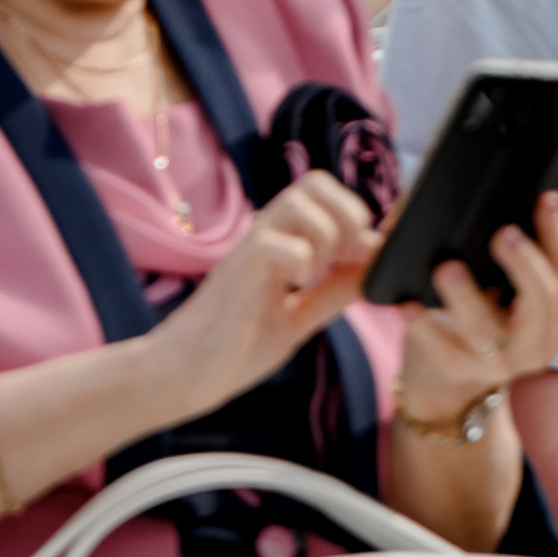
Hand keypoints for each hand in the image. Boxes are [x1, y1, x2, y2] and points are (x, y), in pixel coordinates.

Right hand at [148, 170, 379, 416]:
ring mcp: (249, 251)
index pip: (324, 193)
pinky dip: (299, 260)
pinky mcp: (237, 271)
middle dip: (348, 218)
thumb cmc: (234, 346)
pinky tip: (294, 288)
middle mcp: (265, 237)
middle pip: (315, 183)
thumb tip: (373, 265)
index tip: (360, 258)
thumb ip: (333, 291)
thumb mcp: (300, 318)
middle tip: (343, 261)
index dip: (355, 215)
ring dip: (326, 236)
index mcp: (282, 244)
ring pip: (298, 202)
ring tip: (316, 275)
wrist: (184, 373)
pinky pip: (274, 243)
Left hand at [395, 190, 557, 428]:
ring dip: (468, 296)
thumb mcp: (493, 281)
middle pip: (543, 301)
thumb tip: (450, 187)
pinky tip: (407, 305)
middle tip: (504, 233)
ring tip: (446, 267)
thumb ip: (489, 245)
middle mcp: (540, 340)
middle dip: (525, 265)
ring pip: (488, 328)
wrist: (445, 376)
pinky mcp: (461, 371)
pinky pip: (443, 350)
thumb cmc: (473, 312)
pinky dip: (424, 327)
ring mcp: (503, 362)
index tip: (547, 198)